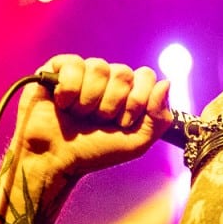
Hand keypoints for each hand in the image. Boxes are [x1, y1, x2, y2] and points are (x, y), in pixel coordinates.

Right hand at [16, 55, 172, 179]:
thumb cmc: (92, 152)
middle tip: (97, 121)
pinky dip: (69, 89)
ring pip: (100, 67)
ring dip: (89, 100)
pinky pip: (74, 64)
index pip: (146, 76)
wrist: (56, 158)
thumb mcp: (135, 143)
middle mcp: (106, 80)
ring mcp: (83, 72)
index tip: (123, 121)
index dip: (137, 99)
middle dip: (112, 104)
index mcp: (126, 93)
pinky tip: (62, 103)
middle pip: (124, 72)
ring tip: (78, 115)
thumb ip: (159, 118)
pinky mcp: (57, 68)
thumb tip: (167, 82)